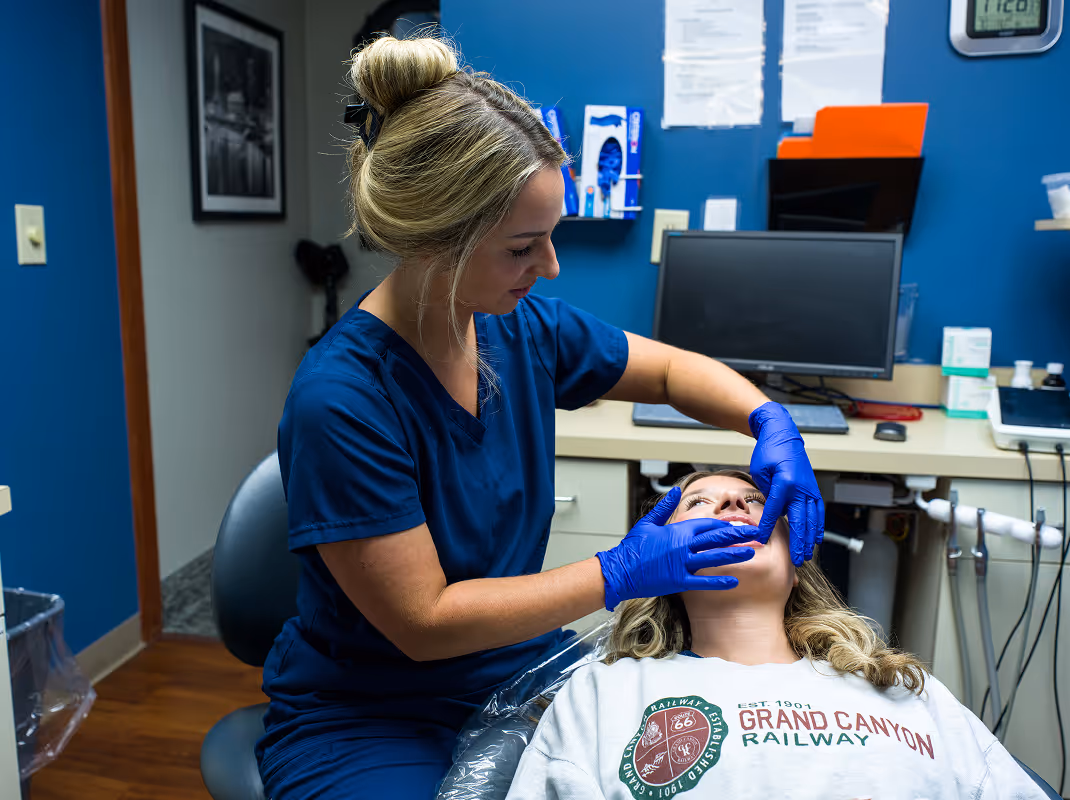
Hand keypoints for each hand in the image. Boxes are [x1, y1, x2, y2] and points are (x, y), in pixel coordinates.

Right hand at [597, 486, 765, 610]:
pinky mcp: (679, 580)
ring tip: (751, 552)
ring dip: (734, 554)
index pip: (707, 524)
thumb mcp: (648, 522)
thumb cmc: (632, 547)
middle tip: (756, 534)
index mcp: (677, 530)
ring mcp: (682, 563)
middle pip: (716, 538)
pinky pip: (703, 581)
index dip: (724, 525)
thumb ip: (664, 506)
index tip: (738, 525)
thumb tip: (675, 491)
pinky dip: (719, 581)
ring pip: (714, 557)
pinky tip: (734, 580)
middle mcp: (683, 545)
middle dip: (737, 535)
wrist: (619, 570)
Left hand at [748, 402, 824, 565]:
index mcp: (784, 482)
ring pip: (811, 519)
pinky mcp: (814, 489)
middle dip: (797, 542)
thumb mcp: (759, 471)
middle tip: (795, 560)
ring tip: (806, 556)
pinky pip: (818, 512)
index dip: (768, 527)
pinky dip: (818, 527)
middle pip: (799, 520)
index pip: (775, 510)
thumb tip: (772, 512)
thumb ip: (766, 492)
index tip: (761, 540)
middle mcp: (800, 488)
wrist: (783, 435)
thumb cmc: (768, 452)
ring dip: (809, 539)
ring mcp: (810, 489)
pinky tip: (816, 539)